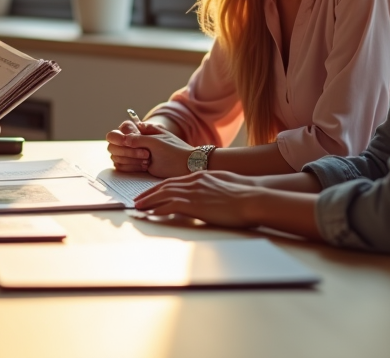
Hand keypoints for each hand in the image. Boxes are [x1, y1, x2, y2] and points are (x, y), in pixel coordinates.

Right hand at [106, 120, 194, 177]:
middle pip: (114, 144)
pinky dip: (130, 167)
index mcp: (140, 130)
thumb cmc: (173, 150)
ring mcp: (133, 153)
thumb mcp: (156, 142)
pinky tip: (144, 167)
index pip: (120, 129)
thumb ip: (137, 138)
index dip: (120, 137)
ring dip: (130, 159)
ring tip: (147, 161)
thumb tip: (122, 138)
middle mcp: (134, 140)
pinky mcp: (134, 165)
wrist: (186, 165)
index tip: (128, 142)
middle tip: (146, 155)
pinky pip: (121, 166)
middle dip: (128, 151)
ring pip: (116, 156)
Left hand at [133, 172, 268, 227]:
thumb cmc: (245, 193)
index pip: (174, 181)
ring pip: (164, 195)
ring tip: (138, 207)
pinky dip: (157, 209)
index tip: (150, 192)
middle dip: (149, 193)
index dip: (159, 187)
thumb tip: (208, 193)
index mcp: (200, 176)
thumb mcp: (225, 183)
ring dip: (149, 201)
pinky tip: (150, 214)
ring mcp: (193, 192)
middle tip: (137, 200)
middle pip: (164, 186)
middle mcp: (193, 181)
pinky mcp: (194, 204)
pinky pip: (170, 206)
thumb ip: (212, 186)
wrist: (252, 197)